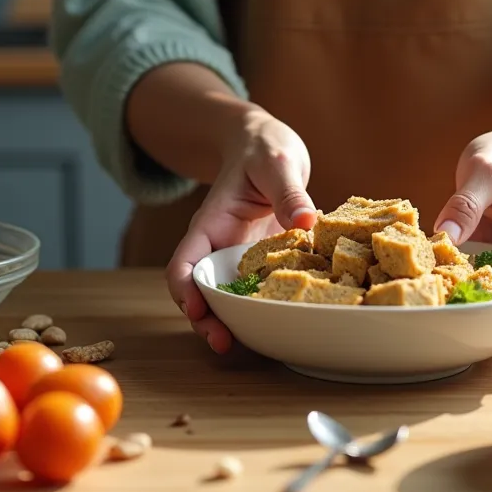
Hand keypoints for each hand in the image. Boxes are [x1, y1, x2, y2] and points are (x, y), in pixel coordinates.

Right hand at [166, 111, 316, 352]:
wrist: (269, 145)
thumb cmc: (263, 148)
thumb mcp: (276, 164)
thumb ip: (289, 192)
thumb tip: (306, 222)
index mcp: (211, 223)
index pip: (185, 261)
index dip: (185, 289)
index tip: (195, 309)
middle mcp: (222, 247)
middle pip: (203, 290)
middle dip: (207, 319)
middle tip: (223, 343)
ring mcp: (243, 257)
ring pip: (230, 297)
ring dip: (235, 321)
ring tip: (250, 345)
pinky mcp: (266, 262)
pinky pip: (261, 290)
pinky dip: (266, 307)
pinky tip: (284, 323)